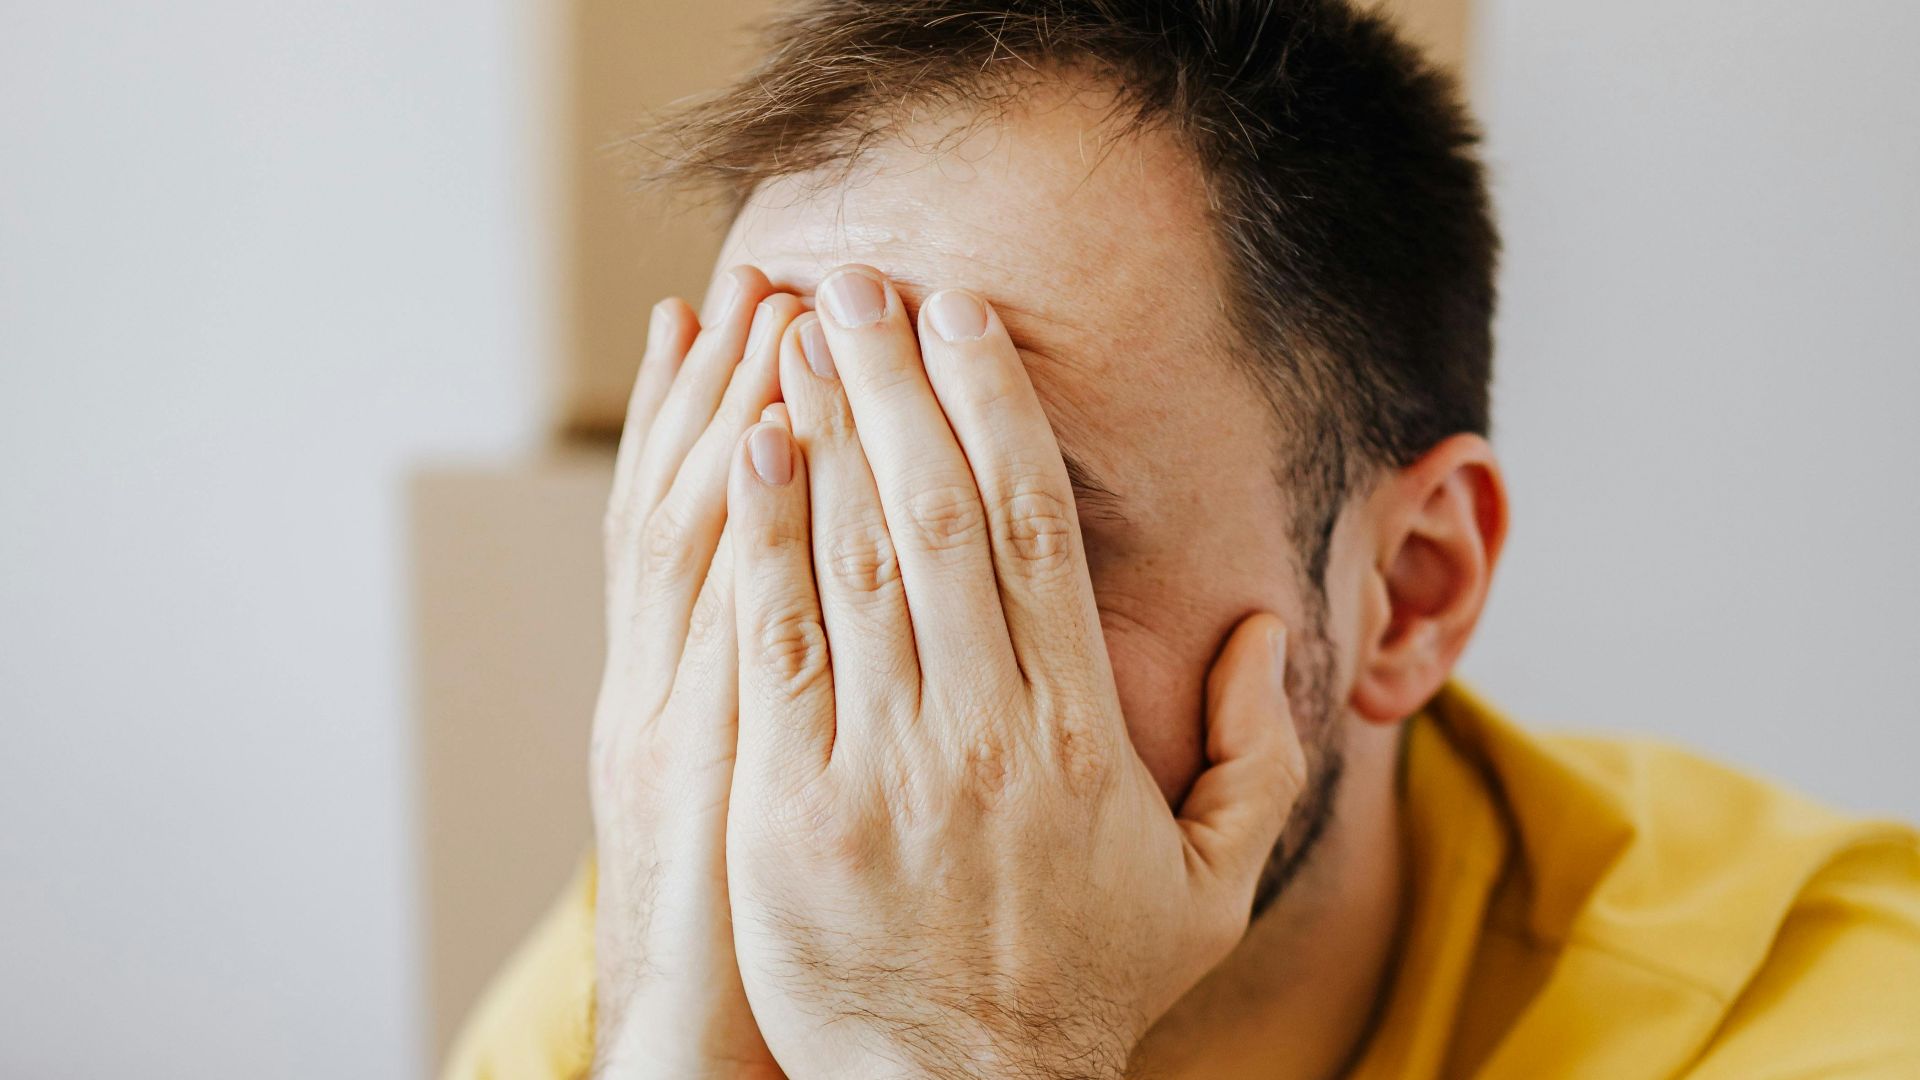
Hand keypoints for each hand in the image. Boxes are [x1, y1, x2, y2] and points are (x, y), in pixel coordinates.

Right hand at [589, 265, 798, 1079]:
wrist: (694, 1044)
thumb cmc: (757, 926)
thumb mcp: (750, 801)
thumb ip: (783, 701)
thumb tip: (832, 613)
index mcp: (674, 684)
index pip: (692, 521)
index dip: (710, 415)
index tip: (741, 316)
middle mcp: (657, 680)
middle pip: (690, 499)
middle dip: (732, 382)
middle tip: (775, 273)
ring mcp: (665, 714)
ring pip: (687, 533)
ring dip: (725, 412)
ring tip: (763, 308)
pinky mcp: (697, 763)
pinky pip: (722, 622)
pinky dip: (734, 522)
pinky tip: (762, 437)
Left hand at [722, 267, 1308, 1077]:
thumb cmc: (1082, 988)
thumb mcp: (1212, 888)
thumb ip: (1256, 756)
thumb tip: (1265, 632)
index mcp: (1077, 729)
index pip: (1036, 530)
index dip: (997, 409)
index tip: (965, 321)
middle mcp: (981, 728)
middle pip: (938, 515)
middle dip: (899, 384)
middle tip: (863, 283)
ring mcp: (880, 764)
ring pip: (854, 561)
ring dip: (827, 433)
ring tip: (797, 332)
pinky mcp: (790, 805)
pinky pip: (777, 648)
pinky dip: (763, 542)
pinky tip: (751, 454)